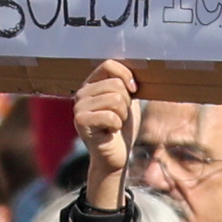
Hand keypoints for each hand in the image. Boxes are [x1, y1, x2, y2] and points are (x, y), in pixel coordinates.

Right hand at [75, 59, 137, 210]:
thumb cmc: (122, 128)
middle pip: (116, 84)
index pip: (109, 65)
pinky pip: (111, 116)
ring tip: (114, 124)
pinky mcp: (81, 122)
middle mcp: (81, 93)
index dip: (126, 75)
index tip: (134, 90)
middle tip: (120, 117)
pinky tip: (110, 132)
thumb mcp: (128, 101)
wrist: (116, 155)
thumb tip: (143, 67)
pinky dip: (117, 126)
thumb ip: (128, 83)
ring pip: (116, 100)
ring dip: (122, 115)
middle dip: (126, 103)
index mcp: (91, 84)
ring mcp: (79, 107)